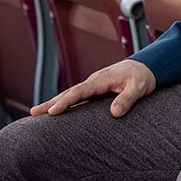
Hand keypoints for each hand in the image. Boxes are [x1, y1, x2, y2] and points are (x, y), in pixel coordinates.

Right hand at [30, 59, 156, 118]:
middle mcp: (94, 81)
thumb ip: (127, 99)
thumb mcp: (139, 88)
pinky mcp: (96, 91)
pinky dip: (65, 103)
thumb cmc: (143, 77)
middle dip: (50, 103)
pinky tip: (57, 112)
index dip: (65, 102)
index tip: (51, 112)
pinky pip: (77, 97)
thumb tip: (114, 113)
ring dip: (54, 103)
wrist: (147, 67)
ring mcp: (94, 86)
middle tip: (33, 114)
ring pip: (70, 95)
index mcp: (101, 80)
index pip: (79, 92)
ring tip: (37, 114)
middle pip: (68, 93)